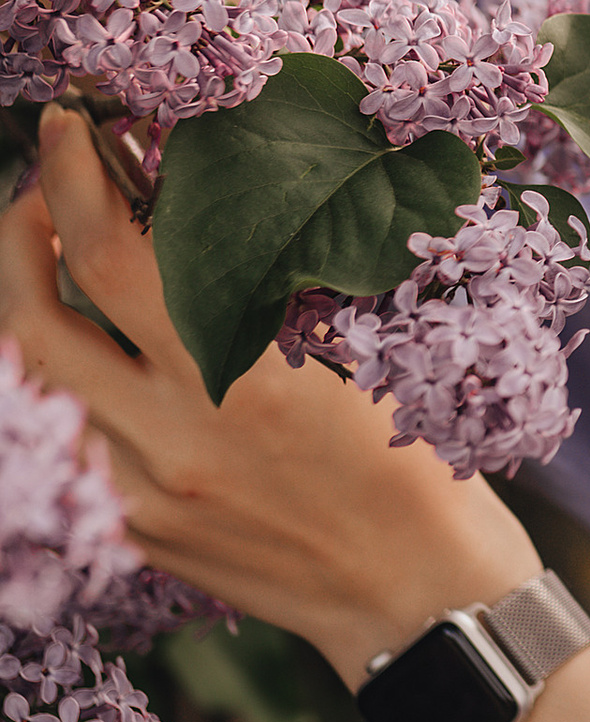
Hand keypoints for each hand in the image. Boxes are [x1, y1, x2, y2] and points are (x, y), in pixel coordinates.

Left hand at [0, 108, 535, 690]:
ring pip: (34, 384)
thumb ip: (262, 286)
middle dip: (19, 234)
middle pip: (29, 318)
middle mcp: (169, 437)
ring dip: (31, 309)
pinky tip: (97, 355)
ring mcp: (140, 494)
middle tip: (43, 191)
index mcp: (239, 376)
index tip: (67, 124)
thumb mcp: (357, 351)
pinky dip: (64, 384)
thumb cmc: (414, 462)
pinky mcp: (135, 532)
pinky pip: (67, 441)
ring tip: (59, 265)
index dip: (69, 174)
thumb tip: (190, 199)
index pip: (109, 251)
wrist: (418, 597)